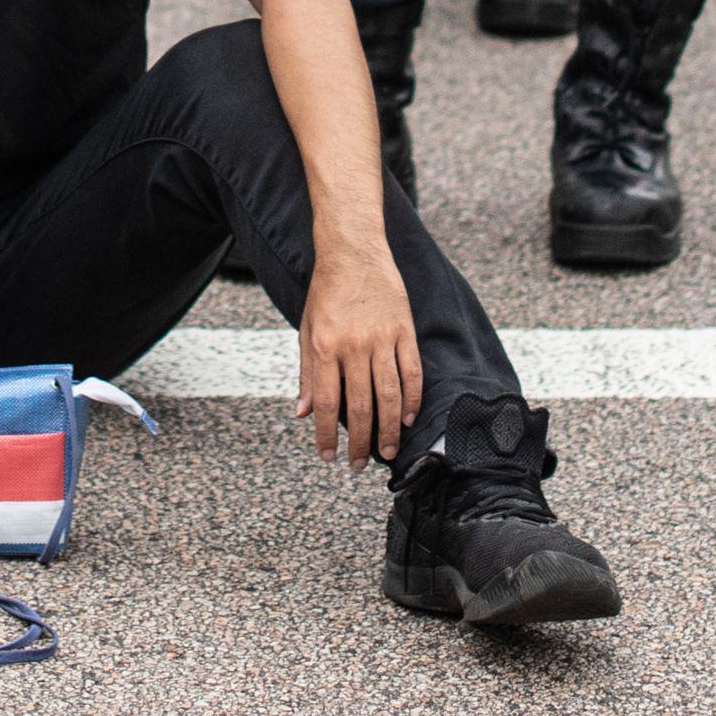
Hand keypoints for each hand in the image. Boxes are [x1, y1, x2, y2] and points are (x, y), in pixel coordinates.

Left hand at [295, 237, 422, 465]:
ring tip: (388, 452)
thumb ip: (307, 373)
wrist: (353, 251)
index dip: (327, 434)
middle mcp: (354, 345)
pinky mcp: (404, 330)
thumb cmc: (326, 292)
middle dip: (361, 441)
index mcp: (325, 346)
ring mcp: (382, 338)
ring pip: (389, 394)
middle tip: (360, 464)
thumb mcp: (307, 330)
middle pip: (361, 405)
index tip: (328, 457)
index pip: (327, 402)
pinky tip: (408, 418)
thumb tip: (303, 413)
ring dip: (389, 428)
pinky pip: (411, 372)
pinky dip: (412, 398)